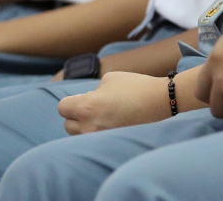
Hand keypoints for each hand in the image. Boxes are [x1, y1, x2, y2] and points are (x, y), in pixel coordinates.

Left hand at [57, 71, 171, 134]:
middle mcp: (89, 126)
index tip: (83, 98)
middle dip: (76, 115)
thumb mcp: (110, 78)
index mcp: (86, 107)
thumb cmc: (135, 86)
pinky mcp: (110, 144)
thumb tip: (89, 99)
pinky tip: (110, 124)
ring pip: (79, 135)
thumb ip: (93, 90)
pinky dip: (97, 134)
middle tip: (93, 108)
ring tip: (102, 117)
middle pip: (67, 125)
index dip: (70, 101)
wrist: (160, 102)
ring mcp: (99, 138)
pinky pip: (93, 140)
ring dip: (84, 126)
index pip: (62, 108)